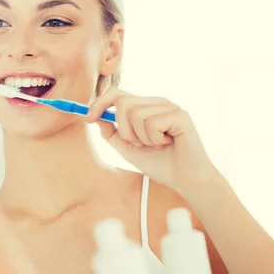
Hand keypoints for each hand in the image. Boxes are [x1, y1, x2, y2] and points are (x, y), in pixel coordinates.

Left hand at [86, 87, 217, 195]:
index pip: (117, 93)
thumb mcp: (127, 148)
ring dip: (141, 138)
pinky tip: (168, 144)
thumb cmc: (159, 163)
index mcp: (144, 106)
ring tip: (156, 145)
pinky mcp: (180, 115)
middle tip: (139, 144)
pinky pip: (152, 123)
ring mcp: (170, 107)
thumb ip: (112, 133)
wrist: (185, 180)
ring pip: (136, 114)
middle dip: (124, 130)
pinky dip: (155, 140)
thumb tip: (95, 117)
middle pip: (123, 103)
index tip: (88, 118)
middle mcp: (157, 102)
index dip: (99, 103)